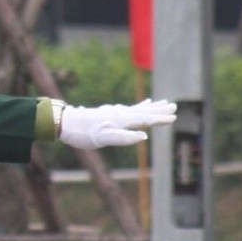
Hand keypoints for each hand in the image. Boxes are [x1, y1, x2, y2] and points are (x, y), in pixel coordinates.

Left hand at [57, 97, 176, 149]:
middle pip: (145, 111)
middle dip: (160, 110)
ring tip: (164, 102)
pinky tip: (144, 103)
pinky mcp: (111, 113)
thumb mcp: (103, 138)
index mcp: (121, 120)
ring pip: (139, 108)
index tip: (174, 117)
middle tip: (175, 107)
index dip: (159, 119)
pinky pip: (131, 108)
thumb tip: (143, 136)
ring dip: (153, 107)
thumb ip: (124, 137)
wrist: (66, 123)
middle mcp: (120, 114)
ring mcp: (115, 112)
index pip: (145, 119)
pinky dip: (141, 106)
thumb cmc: (84, 133)